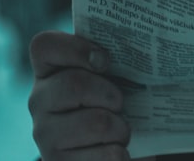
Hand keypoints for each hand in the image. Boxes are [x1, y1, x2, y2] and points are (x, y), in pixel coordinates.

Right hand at [28, 31, 134, 160]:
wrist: (108, 152)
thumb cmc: (114, 107)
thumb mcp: (111, 79)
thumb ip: (114, 59)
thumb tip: (153, 44)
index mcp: (50, 71)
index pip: (45, 46)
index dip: (76, 49)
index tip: (105, 61)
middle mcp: (40, 100)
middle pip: (74, 84)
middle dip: (111, 94)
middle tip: (121, 104)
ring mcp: (45, 134)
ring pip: (96, 122)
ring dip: (121, 128)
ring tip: (120, 132)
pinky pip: (106, 155)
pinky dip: (121, 154)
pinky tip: (117, 152)